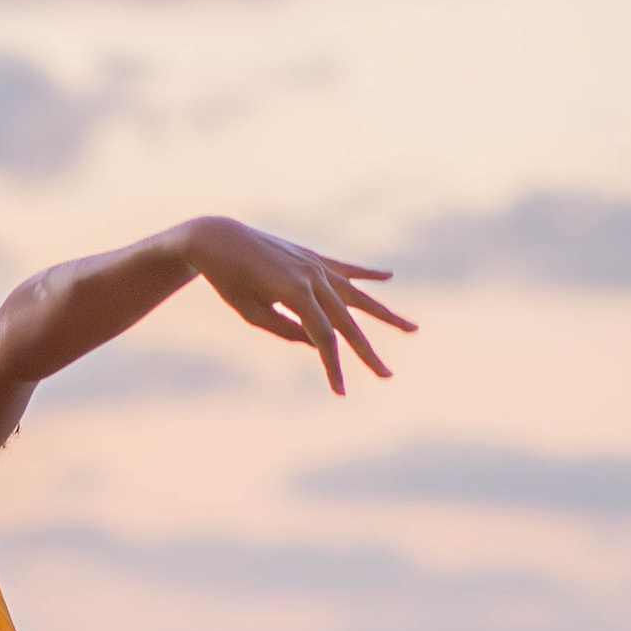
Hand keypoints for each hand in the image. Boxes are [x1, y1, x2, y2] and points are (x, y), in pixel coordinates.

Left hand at [185, 218, 414, 394]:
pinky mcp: (313, 257)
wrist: (219, 238)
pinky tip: (389, 278)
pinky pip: (346, 268)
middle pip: (348, 322)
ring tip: (411, 328)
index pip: (323, 338)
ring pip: (358, 295)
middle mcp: (314, 276)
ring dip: (385, 314)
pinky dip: (368, 274)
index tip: (340, 392)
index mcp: (296, 293)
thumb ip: (286, 329)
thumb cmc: (228, 280)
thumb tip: (318, 343)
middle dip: (367, 352)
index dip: (333, 366)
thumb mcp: (251, 312)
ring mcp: (316, 264)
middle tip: (387, 376)